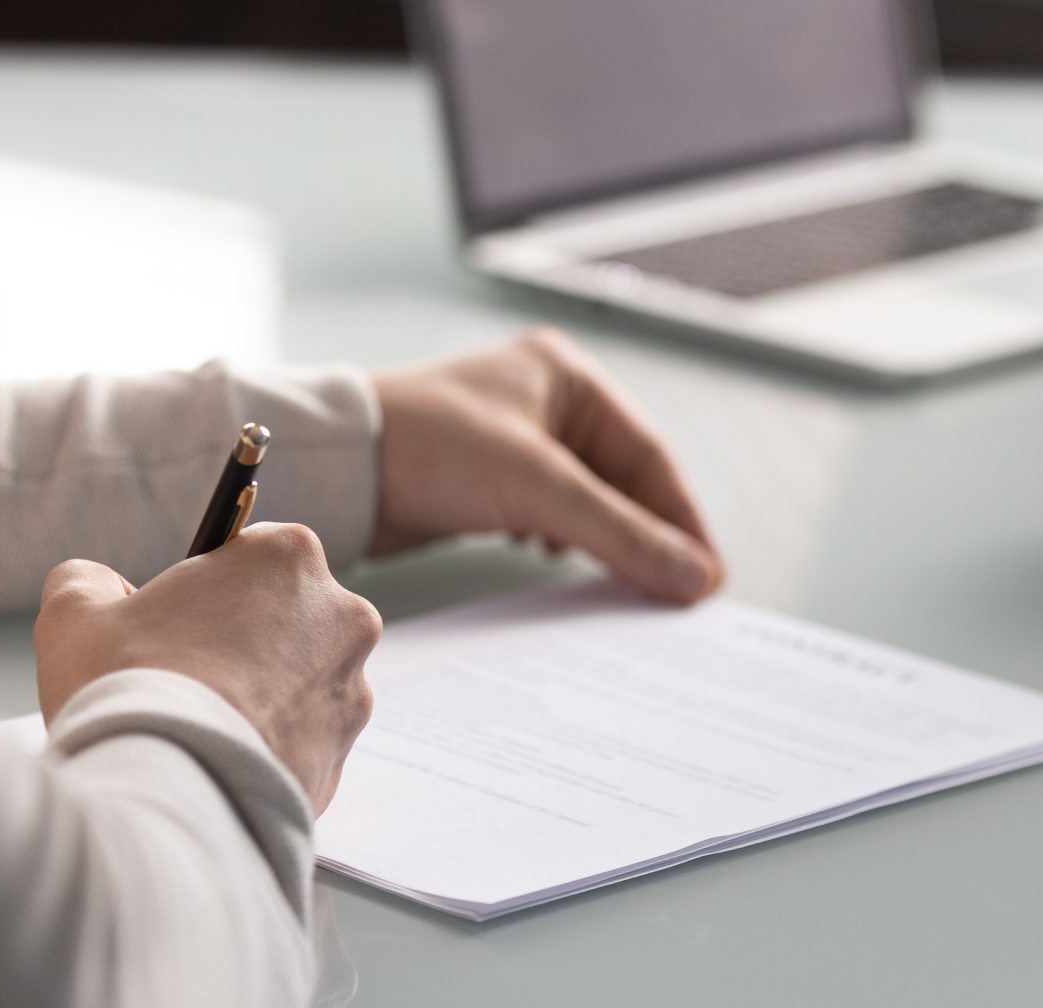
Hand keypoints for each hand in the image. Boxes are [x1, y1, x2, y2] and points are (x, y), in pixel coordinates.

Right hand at [33, 523, 381, 814]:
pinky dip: (265, 754)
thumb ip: (89, 581)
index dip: (211, 589)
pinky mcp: (344, 757)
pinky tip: (219, 766)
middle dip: (242, 644)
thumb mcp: (75, 613)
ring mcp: (353, 691)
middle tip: (183, 679)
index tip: (181, 619)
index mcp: (288, 558)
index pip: (254, 556)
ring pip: (298, 687)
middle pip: (285, 620)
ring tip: (198, 729)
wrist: (163, 797)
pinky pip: (299, 748)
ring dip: (258, 701)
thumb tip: (104, 587)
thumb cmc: (124, 690)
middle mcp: (342, 617)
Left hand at [371, 327, 723, 602]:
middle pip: (625, 480)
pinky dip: (569, 545)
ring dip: (610, 544)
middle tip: (679, 594)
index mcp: (569, 378)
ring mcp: (518, 442)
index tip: (706, 574)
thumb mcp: (538, 487)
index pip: (651, 455)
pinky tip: (567, 568)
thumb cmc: (427, 446)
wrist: (335, 468)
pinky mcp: (489, 480)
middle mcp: (548, 403)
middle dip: (649, 536)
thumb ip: (620, 533)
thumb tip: (693, 576)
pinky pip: (552, 516)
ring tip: (633, 590)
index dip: (682, 518)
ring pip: (590, 501)